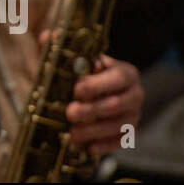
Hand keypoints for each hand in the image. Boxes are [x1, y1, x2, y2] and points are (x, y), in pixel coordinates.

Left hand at [40, 32, 143, 156]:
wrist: (91, 95)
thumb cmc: (81, 75)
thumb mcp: (71, 60)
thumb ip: (61, 48)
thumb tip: (48, 37)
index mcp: (125, 72)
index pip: (117, 78)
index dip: (98, 85)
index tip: (76, 89)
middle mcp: (135, 93)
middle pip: (117, 104)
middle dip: (92, 110)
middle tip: (70, 113)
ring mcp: (134, 115)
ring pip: (118, 125)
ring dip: (94, 130)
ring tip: (72, 133)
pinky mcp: (129, 133)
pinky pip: (120, 142)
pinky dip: (104, 145)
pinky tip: (88, 148)